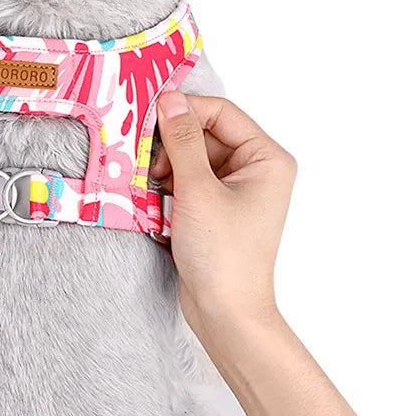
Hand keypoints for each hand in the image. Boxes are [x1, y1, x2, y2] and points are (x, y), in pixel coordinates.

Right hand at [152, 92, 296, 333]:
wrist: (226, 315)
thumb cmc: (223, 256)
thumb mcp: (197, 190)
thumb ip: (182, 140)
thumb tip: (170, 101)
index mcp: (266, 158)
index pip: (221, 113)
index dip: (184, 110)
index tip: (149, 115)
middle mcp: (255, 168)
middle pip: (204, 133)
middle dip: (173, 145)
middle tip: (150, 163)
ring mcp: (236, 188)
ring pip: (192, 155)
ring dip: (168, 166)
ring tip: (156, 189)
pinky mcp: (217, 205)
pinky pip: (189, 178)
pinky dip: (170, 185)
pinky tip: (159, 202)